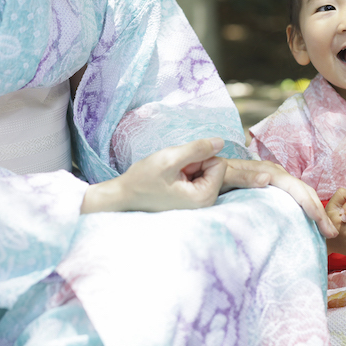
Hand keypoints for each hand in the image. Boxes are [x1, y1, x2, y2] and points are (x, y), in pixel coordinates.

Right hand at [80, 138, 226, 213]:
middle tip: (173, 171)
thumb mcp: (169, 159)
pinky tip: (170, 179)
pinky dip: (185, 173)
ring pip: (205, 170)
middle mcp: (206, 203)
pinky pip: (197, 177)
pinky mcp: (192, 199)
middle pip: (214, 167)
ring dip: (188, 167)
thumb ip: (197, 149)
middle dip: (194, 163)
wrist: (125, 195)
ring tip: (170, 175)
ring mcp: (199, 202)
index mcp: (204, 197)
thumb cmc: (143, 179)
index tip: (180, 166)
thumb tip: (221, 142)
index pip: (219, 163)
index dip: (199, 157)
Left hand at [222, 158, 337, 238]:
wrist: (203, 172)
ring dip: (315, 210)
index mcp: (264, 170)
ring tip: (327, 230)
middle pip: (302, 189)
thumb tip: (267, 178)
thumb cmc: (211, 175)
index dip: (307, 201)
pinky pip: (293, 197)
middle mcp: (272, 172)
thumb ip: (243, 176)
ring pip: (301, 193)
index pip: (292, 185)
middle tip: (331, 232)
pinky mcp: (271, 188)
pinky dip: (305, 207)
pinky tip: (311, 221)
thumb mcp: (224, 175)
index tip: (318, 219)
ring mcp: (273, 179)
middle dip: (318, 210)